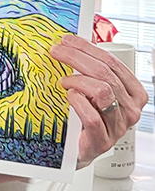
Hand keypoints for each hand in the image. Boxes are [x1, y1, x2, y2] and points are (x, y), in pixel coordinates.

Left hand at [50, 34, 146, 167]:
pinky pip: (91, 116)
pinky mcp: (102, 141)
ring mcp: (118, 126)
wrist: (77, 149)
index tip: (67, 41)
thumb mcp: (92, 89)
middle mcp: (130, 109)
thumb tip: (73, 43)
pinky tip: (69, 97)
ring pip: (102, 91)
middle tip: (56, 52)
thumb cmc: (85, 116)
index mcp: (133, 93)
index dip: (88, 48)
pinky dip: (77, 102)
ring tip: (64, 81)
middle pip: (105, 74)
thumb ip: (91, 69)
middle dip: (76, 58)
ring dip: (77, 80)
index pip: (113, 62)